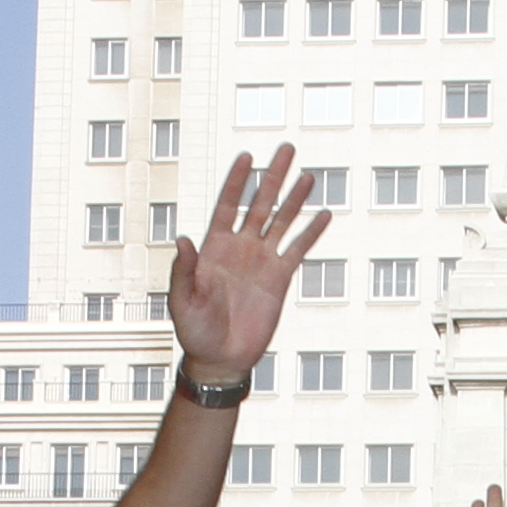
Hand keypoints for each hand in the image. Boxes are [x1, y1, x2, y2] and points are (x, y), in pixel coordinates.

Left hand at [162, 150, 329, 384]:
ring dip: (295, 199)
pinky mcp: (279, 279)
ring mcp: (262, 261)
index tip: (248, 155)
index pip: (228, 204)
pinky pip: (298, 250)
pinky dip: (311, 233)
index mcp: (214, 247)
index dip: (237, 180)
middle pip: (259, 203)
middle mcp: (240, 247)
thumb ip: (183, 270)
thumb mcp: (182, 300)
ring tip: (308, 175)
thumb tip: (182, 239)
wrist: (220, 357)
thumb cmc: (194, 330)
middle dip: (273, 176)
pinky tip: (324, 214)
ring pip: (282, 222)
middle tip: (286, 148)